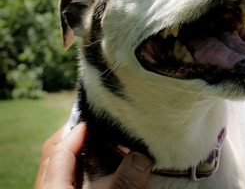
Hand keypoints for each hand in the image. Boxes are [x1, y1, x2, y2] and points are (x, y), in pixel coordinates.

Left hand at [36, 123, 152, 188]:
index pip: (59, 150)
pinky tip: (88, 168)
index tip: (95, 119)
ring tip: (92, 142)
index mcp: (53, 188)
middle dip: (70, 134)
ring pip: (52, 165)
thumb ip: (124, 184)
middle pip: (51, 152)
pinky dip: (70, 165)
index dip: (77, 131)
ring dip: (70, 150)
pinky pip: (55, 176)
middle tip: (93, 125)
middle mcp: (45, 188)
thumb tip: (142, 156)